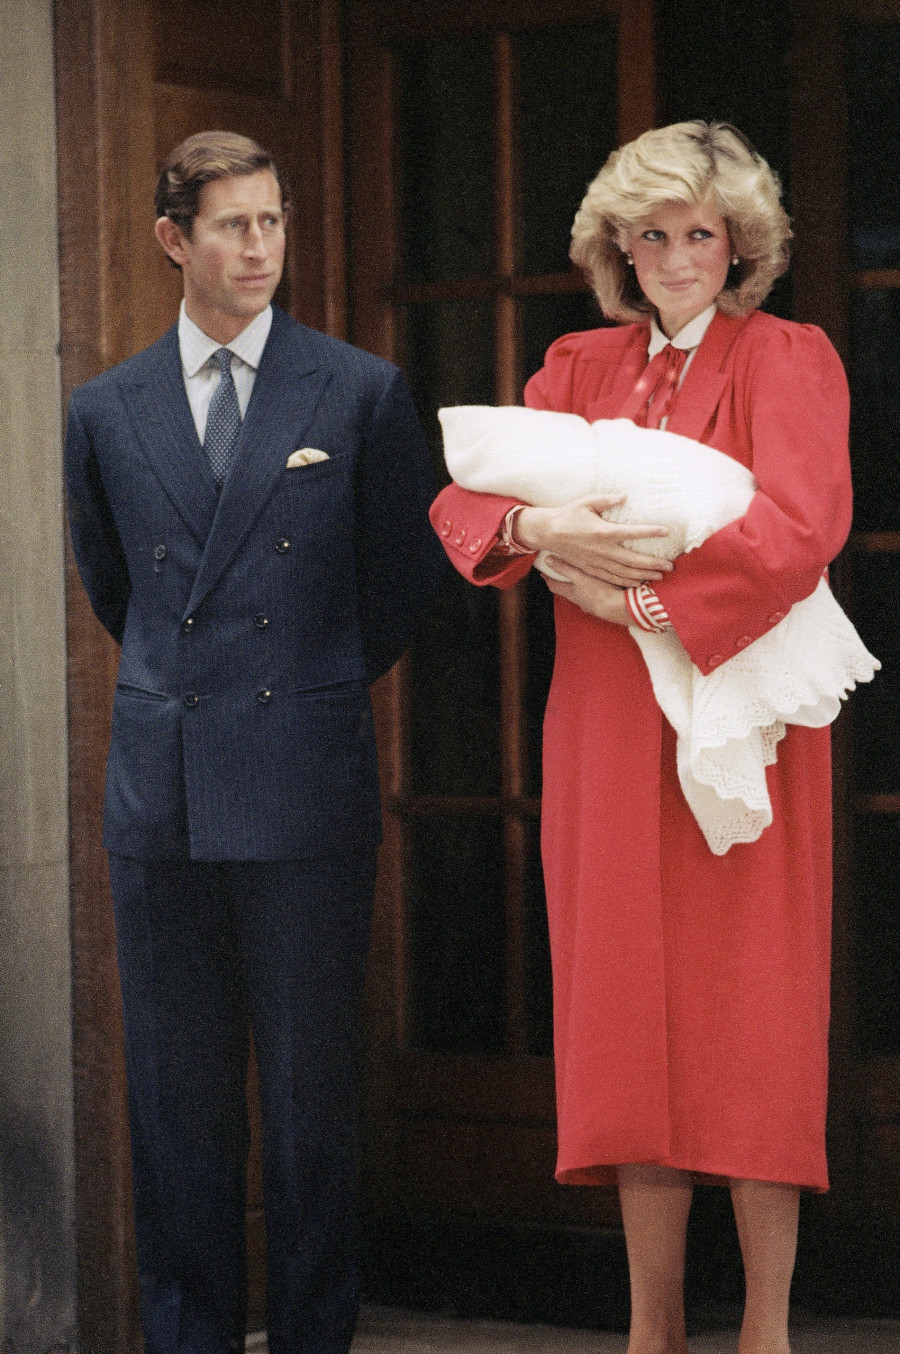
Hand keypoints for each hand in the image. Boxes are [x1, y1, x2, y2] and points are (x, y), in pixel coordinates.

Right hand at [515, 496, 671, 586]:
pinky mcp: (591, 569)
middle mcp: (602, 549)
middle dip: (653, 564)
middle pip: (633, 560)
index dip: (650, 532)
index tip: (666, 531)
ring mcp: (596, 562)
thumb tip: (625, 496)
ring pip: (624, 573)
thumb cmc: (568, 514)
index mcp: (603, 531)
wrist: (548, 532)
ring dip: (643, 575)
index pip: (632, 532)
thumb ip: (607, 500)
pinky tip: (638, 583)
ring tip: (659, 577)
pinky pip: (611, 578)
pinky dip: (626, 582)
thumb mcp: (587, 502)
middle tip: (670, 567)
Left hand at [539, 560, 632, 624]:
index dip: (548, 579)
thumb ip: (564, 568)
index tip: (543, 574)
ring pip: (582, 596)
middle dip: (564, 584)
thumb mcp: (580, 576)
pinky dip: (595, 593)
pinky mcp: (603, 607)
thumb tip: (547, 560)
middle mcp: (579, 601)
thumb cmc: (599, 591)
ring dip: (580, 589)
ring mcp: (592, 606)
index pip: (554, 586)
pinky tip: (601, 589)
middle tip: (561, 576)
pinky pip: (596, 599)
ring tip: (583, 580)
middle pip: (567, 592)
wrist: (620, 608)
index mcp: (572, 593)